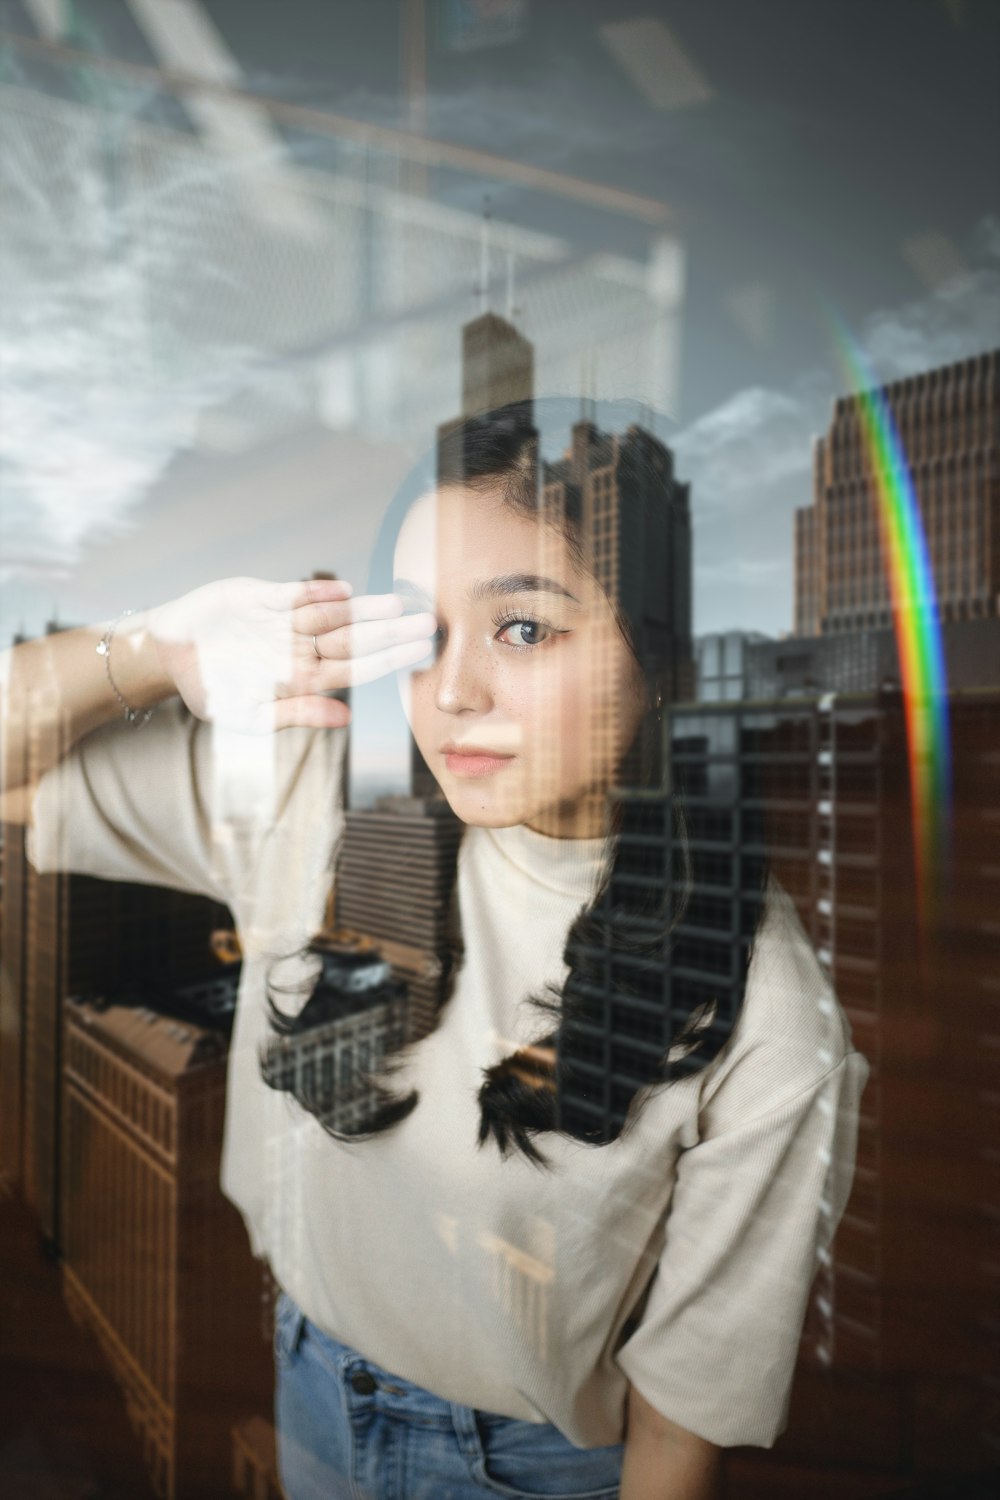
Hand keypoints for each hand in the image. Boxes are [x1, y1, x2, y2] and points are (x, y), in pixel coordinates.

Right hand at [147, 576, 435, 733]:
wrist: (166, 654)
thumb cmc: (208, 691)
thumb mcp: (246, 716)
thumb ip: (296, 715)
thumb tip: (347, 719)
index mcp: (301, 678)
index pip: (355, 668)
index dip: (388, 660)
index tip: (420, 654)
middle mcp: (298, 647)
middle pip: (353, 639)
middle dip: (389, 632)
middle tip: (428, 623)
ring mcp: (281, 622)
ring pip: (330, 615)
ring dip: (363, 610)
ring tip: (396, 604)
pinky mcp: (258, 597)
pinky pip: (291, 595)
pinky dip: (315, 593)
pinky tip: (344, 592)